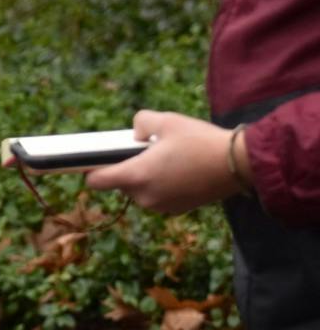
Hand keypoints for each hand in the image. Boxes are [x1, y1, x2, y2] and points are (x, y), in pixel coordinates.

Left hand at [86, 110, 245, 214]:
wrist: (239, 165)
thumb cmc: (200, 141)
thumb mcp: (165, 120)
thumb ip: (140, 122)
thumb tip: (135, 134)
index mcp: (136, 176)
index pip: (96, 181)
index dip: (90, 170)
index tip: (92, 161)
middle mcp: (146, 197)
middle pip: (121, 184)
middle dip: (127, 168)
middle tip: (146, 150)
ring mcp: (163, 206)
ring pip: (141, 190)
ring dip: (146, 176)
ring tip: (166, 157)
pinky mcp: (179, 209)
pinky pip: (158, 195)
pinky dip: (162, 184)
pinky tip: (178, 169)